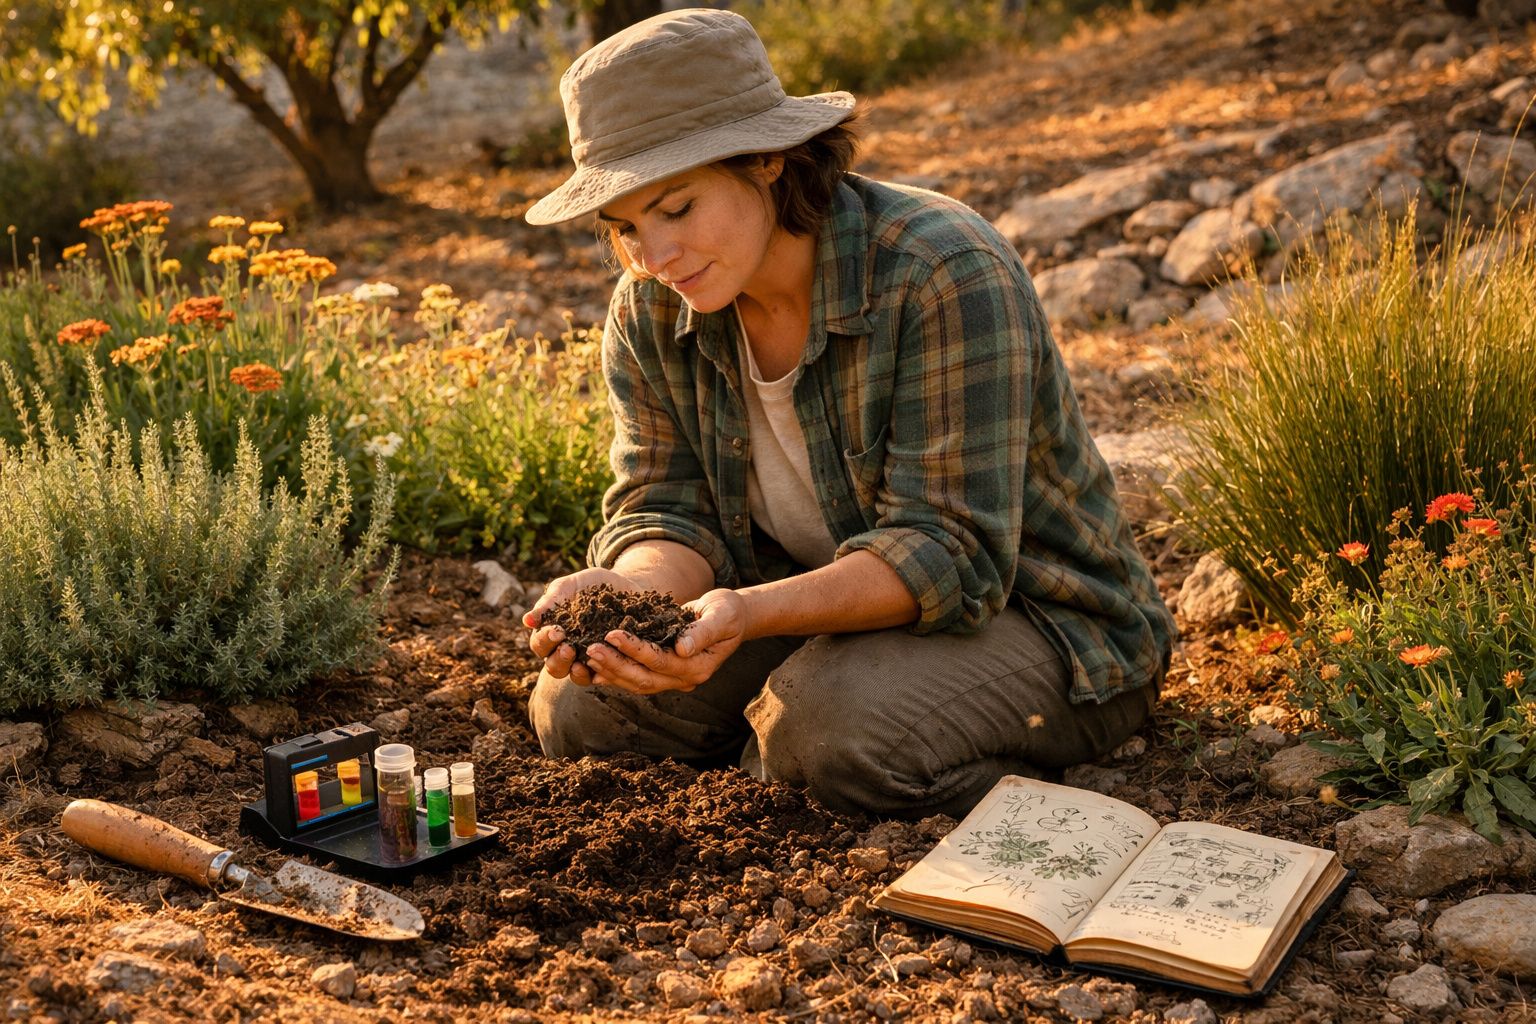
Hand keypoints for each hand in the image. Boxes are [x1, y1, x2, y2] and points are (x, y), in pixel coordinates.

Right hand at [523, 567, 641, 685]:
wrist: (625, 586)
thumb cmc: (590, 584)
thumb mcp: (568, 587)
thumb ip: (549, 602)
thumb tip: (526, 621)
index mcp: (551, 634)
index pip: (540, 644)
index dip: (546, 640)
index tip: (557, 631)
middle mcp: (566, 651)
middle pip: (554, 666)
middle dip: (559, 659)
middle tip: (569, 647)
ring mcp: (587, 659)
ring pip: (575, 676)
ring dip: (576, 672)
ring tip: (583, 662)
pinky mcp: (609, 663)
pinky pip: (602, 676)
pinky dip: (602, 674)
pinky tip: (605, 666)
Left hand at [582, 588, 749, 694]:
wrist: (731, 618)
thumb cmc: (727, 612)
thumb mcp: (722, 616)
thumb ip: (703, 632)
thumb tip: (683, 648)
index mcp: (699, 667)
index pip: (662, 662)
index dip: (636, 650)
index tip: (612, 634)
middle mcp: (685, 679)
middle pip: (644, 679)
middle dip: (615, 664)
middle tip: (591, 649)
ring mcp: (673, 679)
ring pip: (636, 683)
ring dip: (611, 671)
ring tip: (587, 656)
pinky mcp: (663, 673)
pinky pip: (636, 678)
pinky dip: (614, 674)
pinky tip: (594, 667)